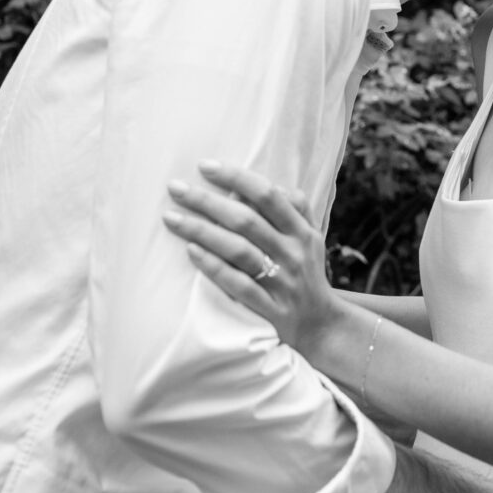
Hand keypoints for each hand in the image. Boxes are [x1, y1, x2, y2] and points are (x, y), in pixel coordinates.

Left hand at [164, 163, 336, 356]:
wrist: (322, 326)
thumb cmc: (308, 275)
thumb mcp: (312, 239)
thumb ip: (296, 209)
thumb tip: (273, 184)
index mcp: (302, 232)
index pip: (267, 196)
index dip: (236, 177)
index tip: (205, 166)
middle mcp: (293, 253)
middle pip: (246, 220)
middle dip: (207, 201)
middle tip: (175, 188)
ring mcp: (281, 282)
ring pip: (238, 251)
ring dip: (201, 231)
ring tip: (171, 218)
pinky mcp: (269, 308)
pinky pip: (237, 285)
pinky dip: (214, 267)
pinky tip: (191, 252)